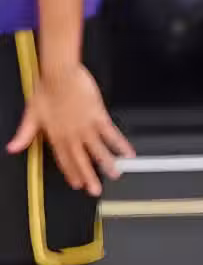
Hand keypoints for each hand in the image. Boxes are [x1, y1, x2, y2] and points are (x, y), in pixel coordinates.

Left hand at [7, 63, 134, 196]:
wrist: (60, 75)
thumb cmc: (46, 89)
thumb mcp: (31, 114)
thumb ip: (24, 133)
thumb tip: (12, 148)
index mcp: (56, 135)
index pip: (64, 159)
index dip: (70, 173)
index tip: (77, 184)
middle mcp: (72, 134)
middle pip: (82, 160)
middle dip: (89, 176)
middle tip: (96, 190)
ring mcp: (87, 127)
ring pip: (98, 150)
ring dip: (107, 164)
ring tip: (115, 174)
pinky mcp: (99, 116)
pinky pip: (111, 133)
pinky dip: (120, 144)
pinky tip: (128, 152)